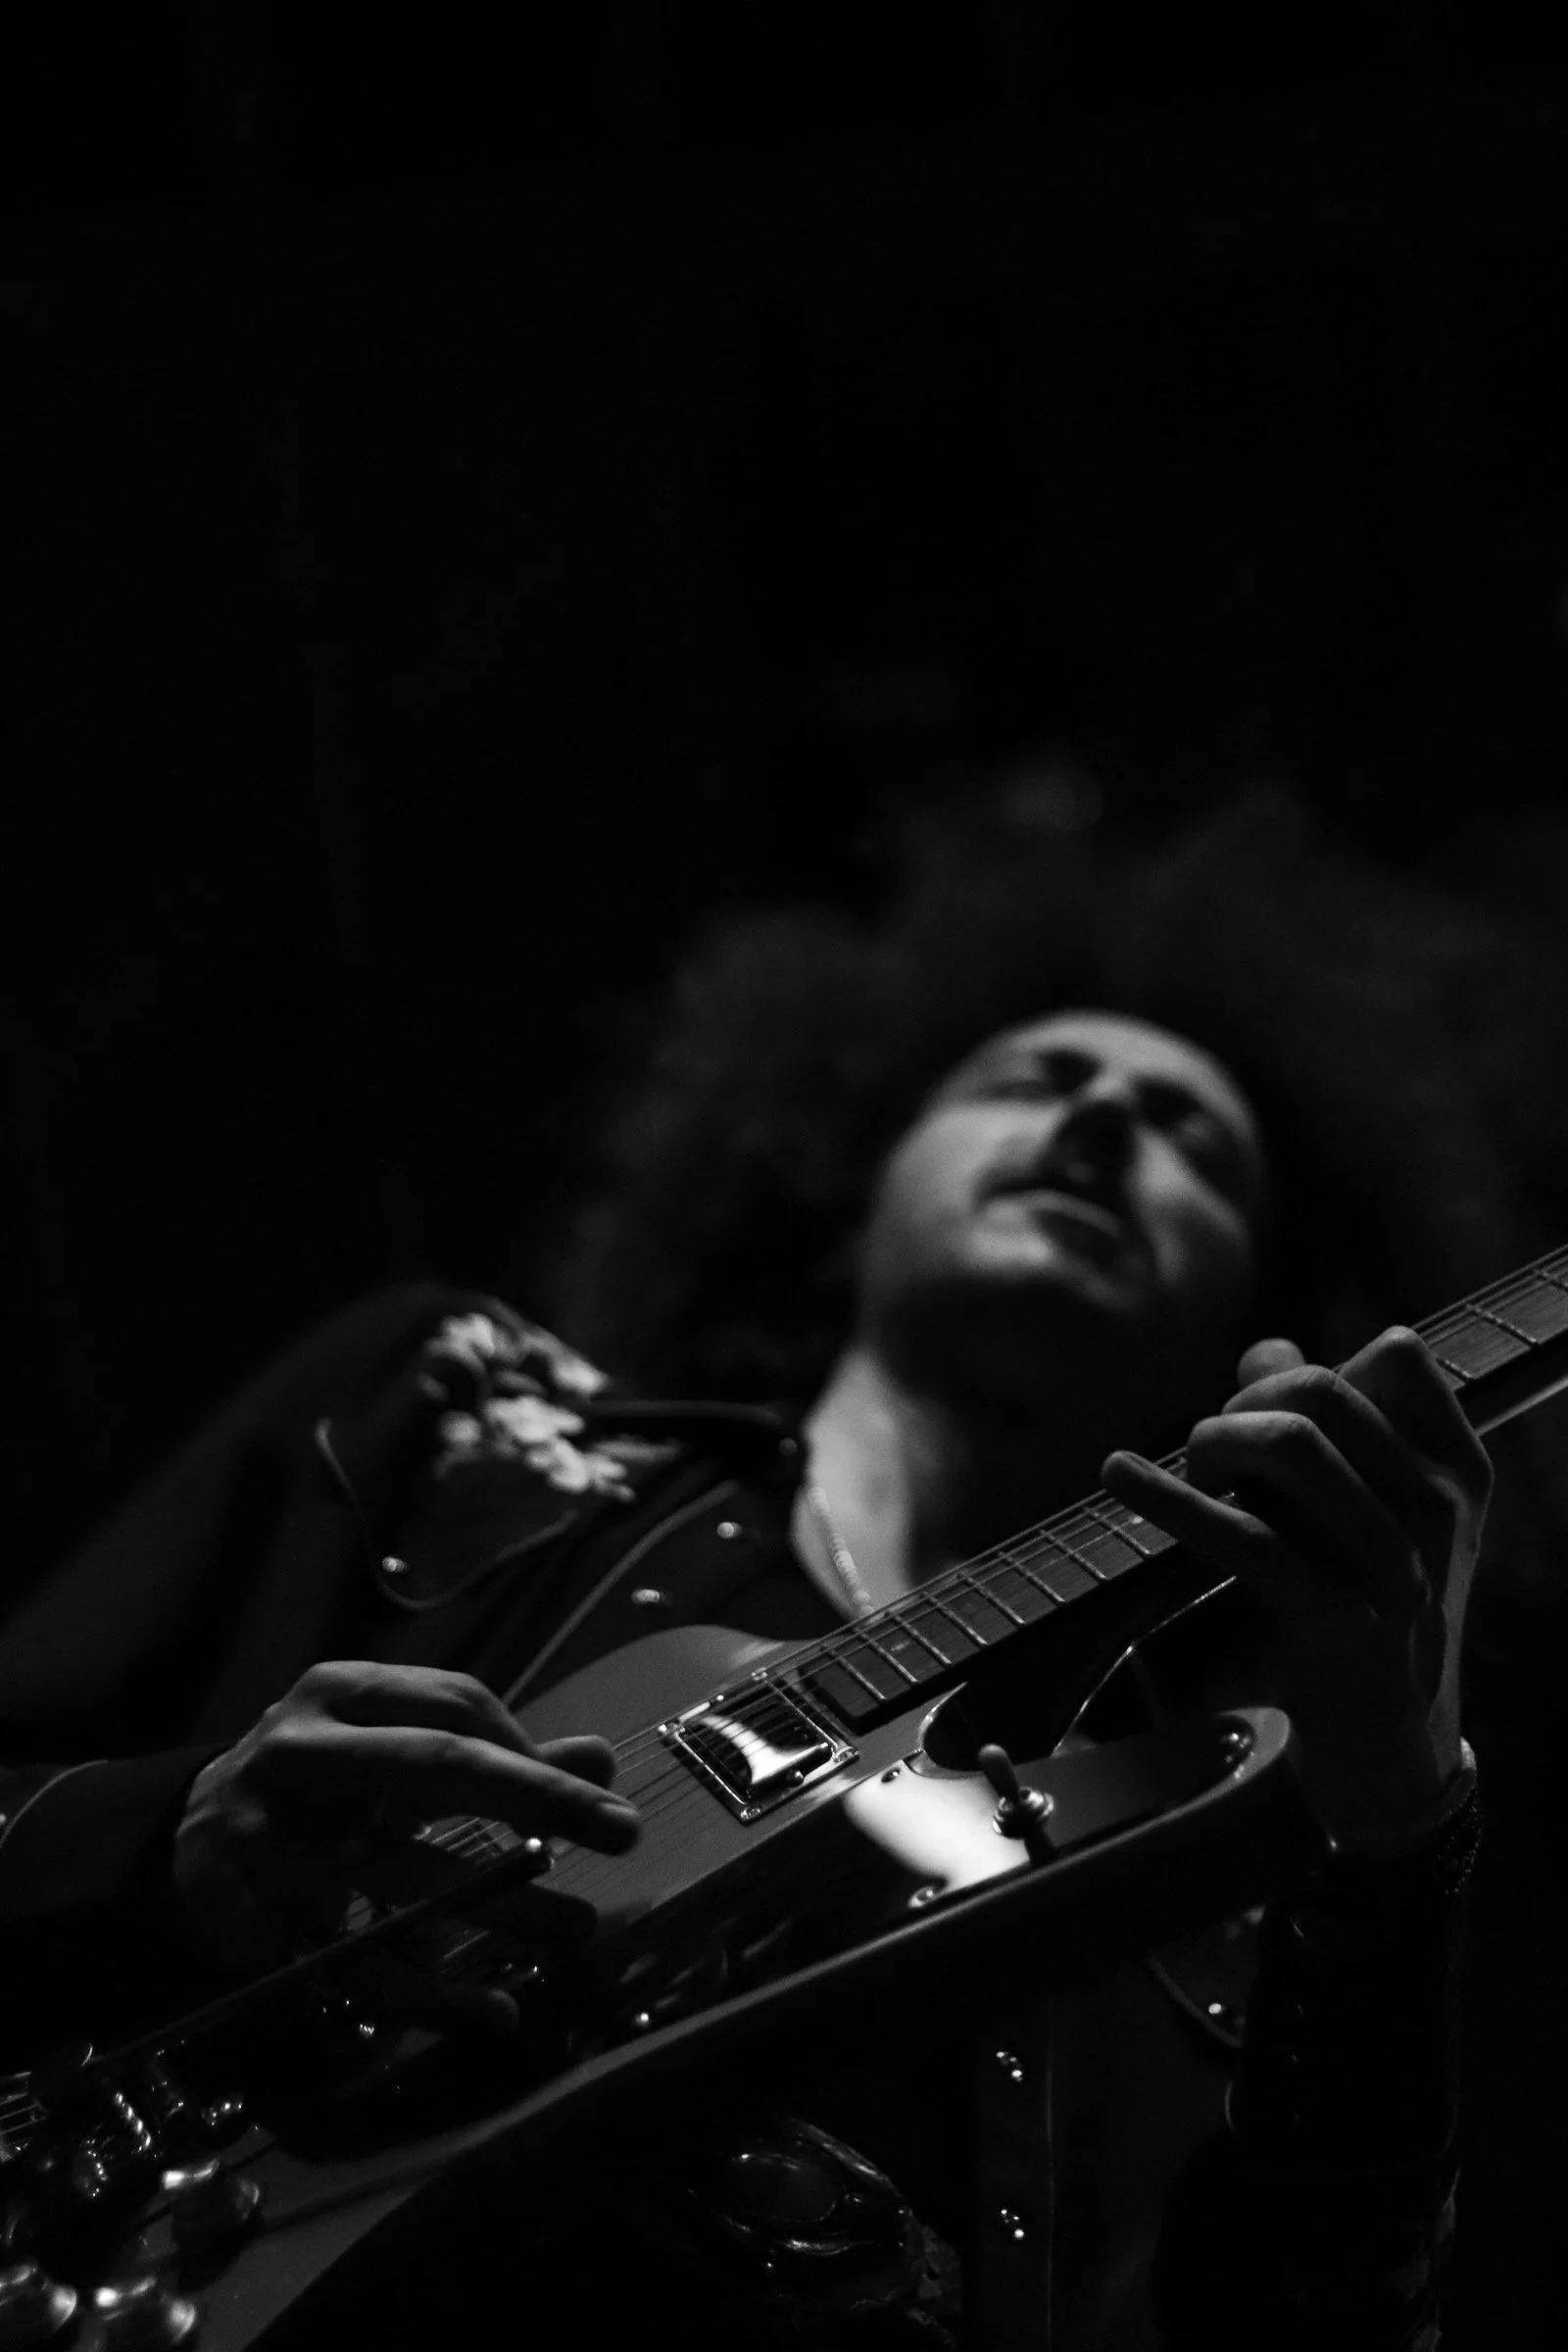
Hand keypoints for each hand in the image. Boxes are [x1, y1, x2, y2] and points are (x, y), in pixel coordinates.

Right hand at [172, 1661, 636, 1985]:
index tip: (595, 1798)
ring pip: (401, 1876)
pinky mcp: (261, 1927)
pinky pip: (360, 1967)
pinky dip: (434, 1996)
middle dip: (534, 1797)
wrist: (185, 1837)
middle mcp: (301, 1755)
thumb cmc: (319, 1780)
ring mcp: (275, 1842)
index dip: (529, 1751)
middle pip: (432, 1767)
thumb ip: (491, 1751)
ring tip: (576, 1930)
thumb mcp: (387, 1744)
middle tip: (622, 1830)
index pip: (454, 1703)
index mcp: (337, 1694)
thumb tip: (602, 1758)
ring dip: (502, 1906)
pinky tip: (496, 2011)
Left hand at [1101, 1327, 1491, 1853]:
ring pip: (1290, 1443)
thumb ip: (1323, 1425)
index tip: (1269, 1404)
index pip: (1398, 1354)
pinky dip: (1168, 1496)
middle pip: (1323, 1389)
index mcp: (1457, 1469)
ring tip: (1193, 1471)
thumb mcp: (1368, 1512)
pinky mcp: (1338, 1616)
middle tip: (1214, 1448)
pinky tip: (1118, 1473)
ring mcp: (1396, 1564)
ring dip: (1214, 1442)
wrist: (1388, 1747)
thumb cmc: (1365, 1608)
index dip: (1316, 1364)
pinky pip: (1244, 1535)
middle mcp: (1439, 1506)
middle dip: (1246, 1401)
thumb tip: (1266, 1346)